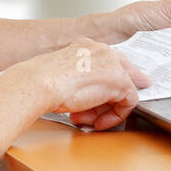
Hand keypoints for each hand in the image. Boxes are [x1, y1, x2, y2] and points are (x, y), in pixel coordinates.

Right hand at [35, 38, 151, 131]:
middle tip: (103, 113)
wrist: (42, 83)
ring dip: (105, 110)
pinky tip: (99, 122)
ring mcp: (113, 64)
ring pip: (123, 90)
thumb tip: (83, 94)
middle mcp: (101, 51)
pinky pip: (129, 102)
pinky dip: (115, 116)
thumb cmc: (43, 82)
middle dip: (114, 96)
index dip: (106, 83)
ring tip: (88, 120)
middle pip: (121, 71)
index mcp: (85, 48)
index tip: (102, 99)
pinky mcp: (121, 80)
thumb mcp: (61, 77)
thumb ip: (78, 80)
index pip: (106, 62)